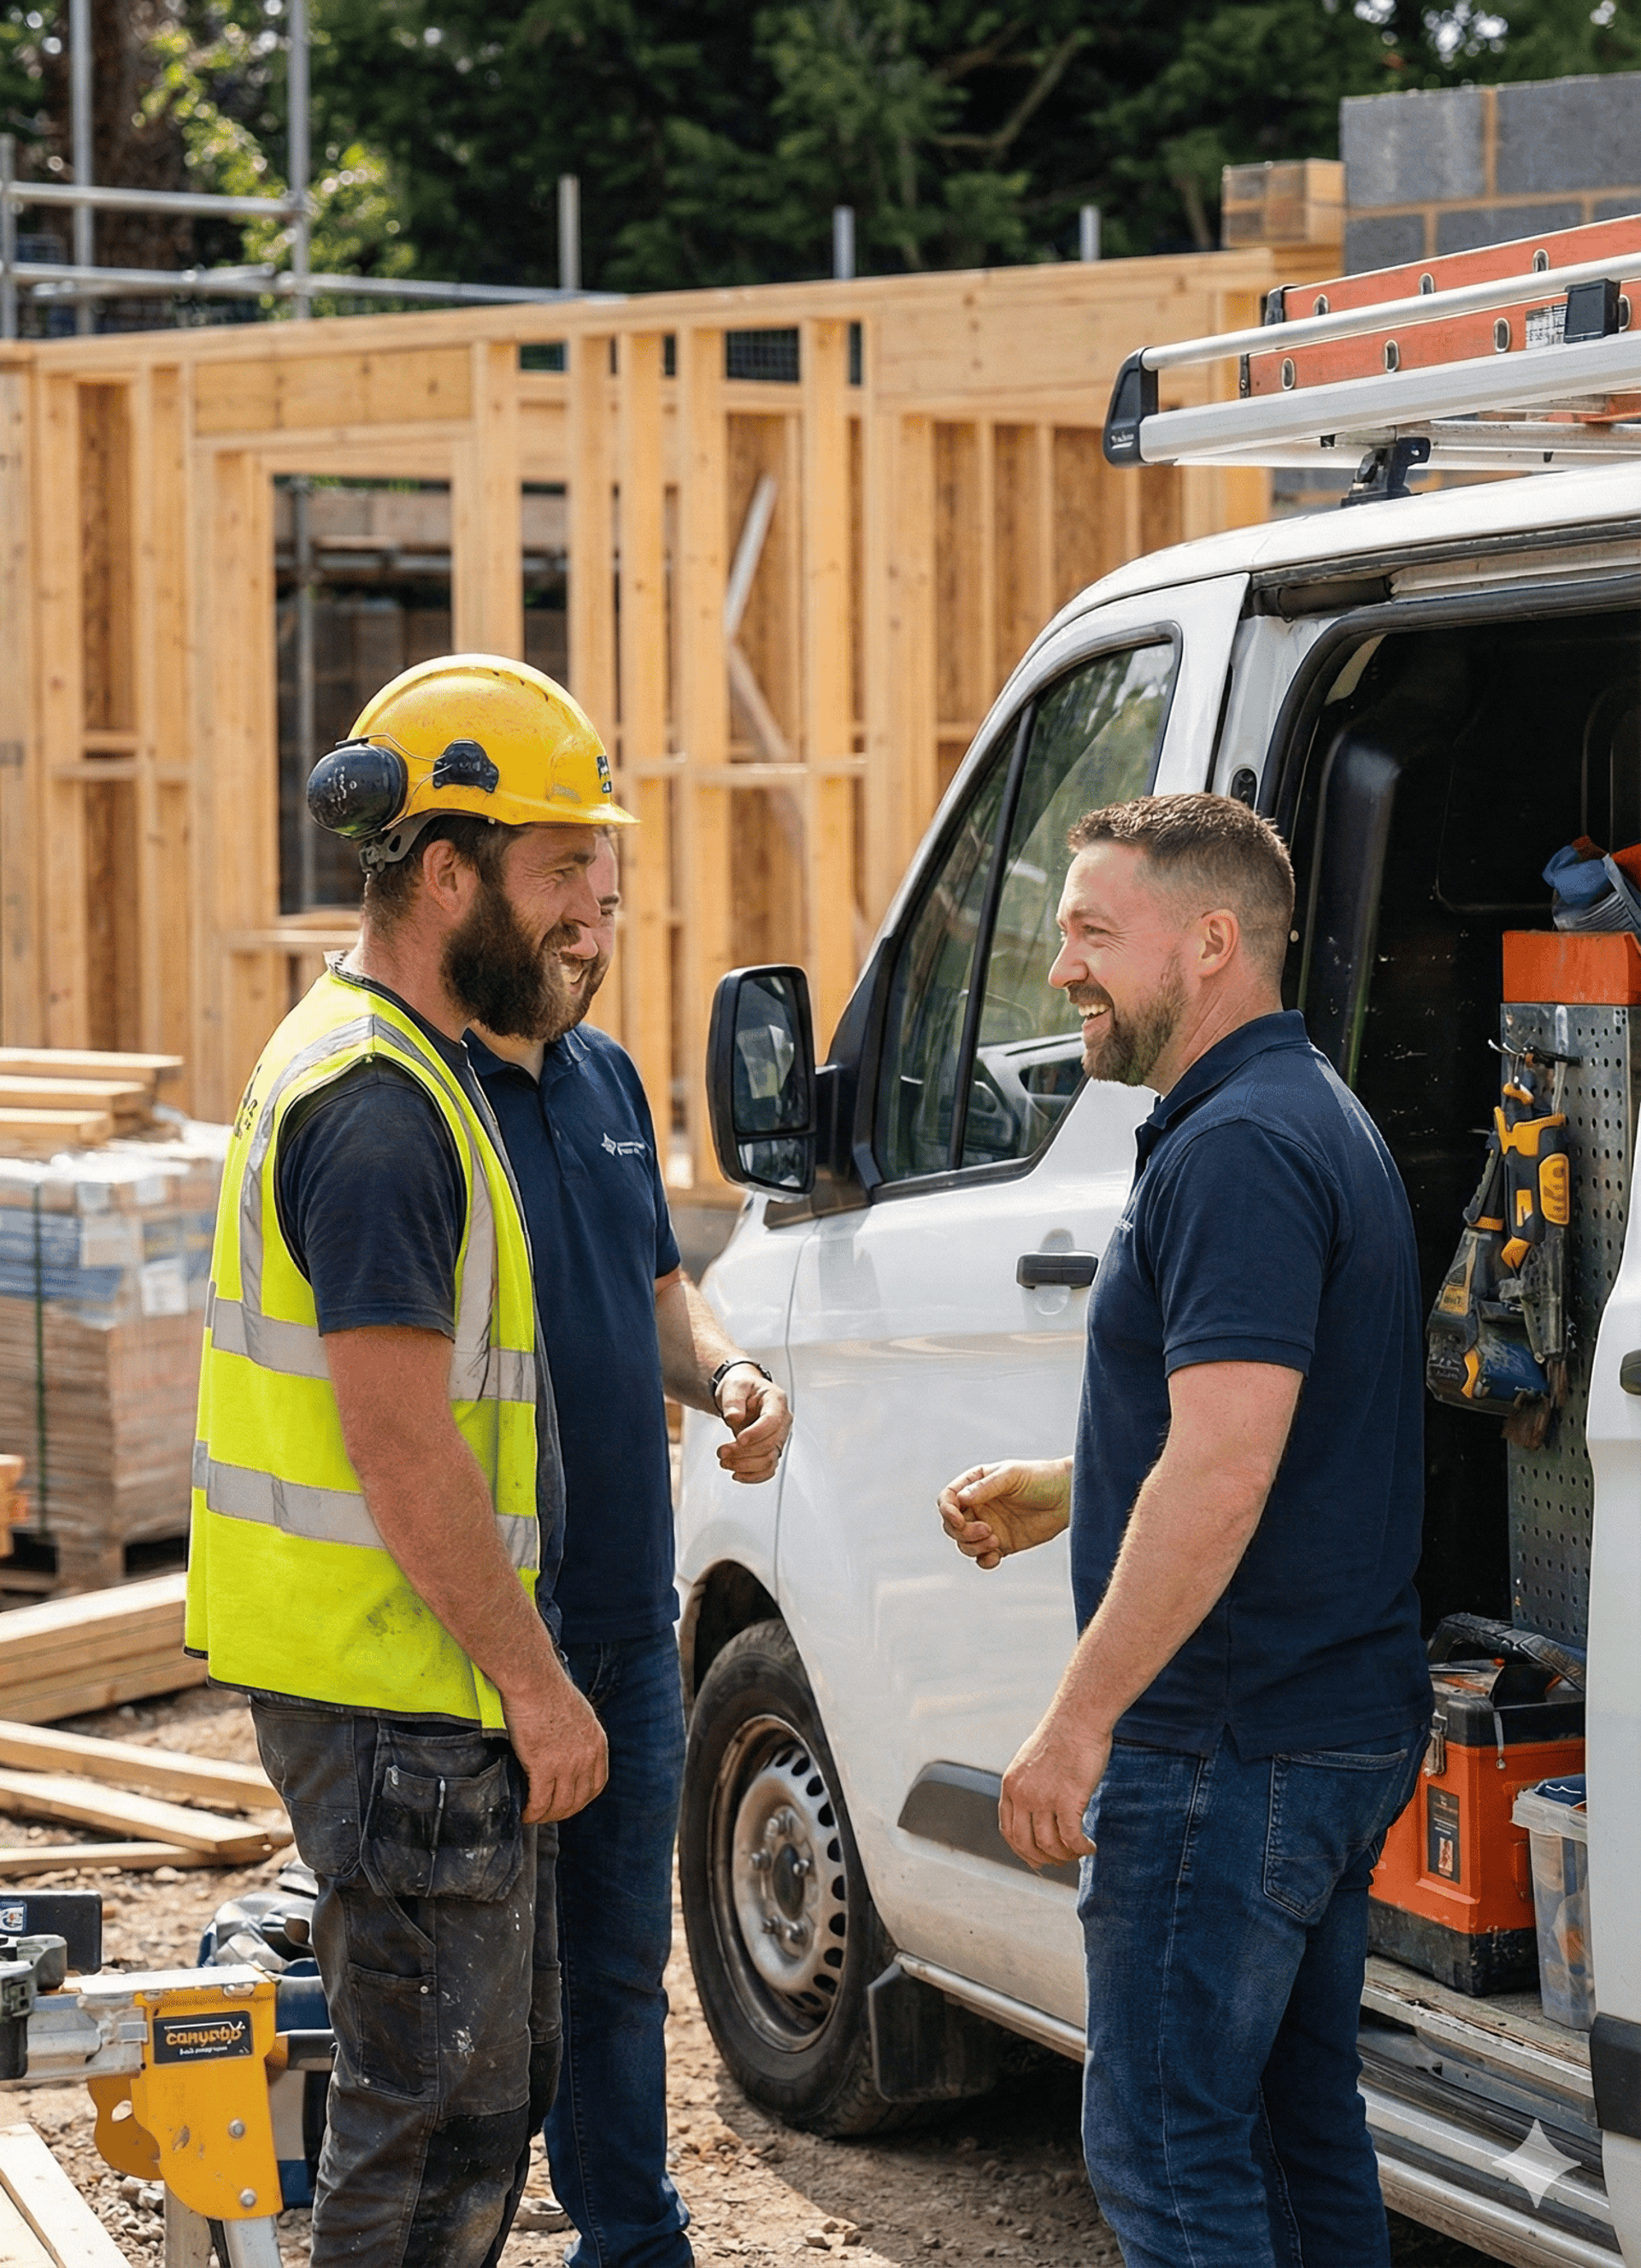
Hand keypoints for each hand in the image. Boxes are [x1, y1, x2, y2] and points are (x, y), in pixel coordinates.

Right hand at [503, 1665, 608, 1824]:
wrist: (535, 1683)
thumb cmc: (549, 1690)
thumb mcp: (579, 1713)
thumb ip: (578, 1735)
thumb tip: (565, 1746)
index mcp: (597, 1743)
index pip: (597, 1784)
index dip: (583, 1799)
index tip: (570, 1803)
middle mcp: (586, 1757)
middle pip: (578, 1799)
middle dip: (562, 1811)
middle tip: (547, 1814)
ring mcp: (567, 1764)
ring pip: (559, 1805)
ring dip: (546, 1816)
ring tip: (533, 1816)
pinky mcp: (543, 1767)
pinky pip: (539, 1801)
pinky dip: (531, 1813)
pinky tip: (524, 1814)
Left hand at [715, 1367, 791, 1484]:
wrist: (742, 1395)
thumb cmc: (742, 1388)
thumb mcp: (735, 1385)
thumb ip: (734, 1400)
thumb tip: (735, 1417)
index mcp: (776, 1401)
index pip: (773, 1421)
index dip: (757, 1433)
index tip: (738, 1439)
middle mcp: (782, 1421)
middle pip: (770, 1444)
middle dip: (743, 1452)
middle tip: (722, 1452)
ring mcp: (777, 1438)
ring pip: (769, 1460)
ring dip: (745, 1466)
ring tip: (724, 1461)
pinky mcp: (770, 1451)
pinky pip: (768, 1470)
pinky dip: (753, 1476)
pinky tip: (737, 1474)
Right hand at [938, 1459, 1071, 1568]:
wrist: (1067, 1497)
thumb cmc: (1040, 1478)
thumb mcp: (1011, 1476)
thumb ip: (985, 1487)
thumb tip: (960, 1499)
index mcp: (975, 1484)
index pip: (948, 1499)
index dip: (947, 1511)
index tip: (958, 1520)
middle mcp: (978, 1506)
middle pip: (951, 1525)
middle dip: (962, 1532)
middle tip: (986, 1530)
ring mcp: (989, 1526)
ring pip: (964, 1544)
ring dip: (973, 1547)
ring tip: (995, 1541)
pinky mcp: (1003, 1544)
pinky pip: (982, 1559)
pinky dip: (984, 1561)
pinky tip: (996, 1555)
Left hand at [999, 1711, 1108, 1869]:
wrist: (1078, 1718)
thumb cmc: (1061, 1737)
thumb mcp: (1032, 1761)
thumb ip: (1028, 1785)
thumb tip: (1034, 1810)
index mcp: (1010, 1785)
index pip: (1009, 1831)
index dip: (1022, 1851)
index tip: (1036, 1860)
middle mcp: (1022, 1794)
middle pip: (1025, 1843)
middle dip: (1043, 1859)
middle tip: (1061, 1861)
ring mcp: (1043, 1798)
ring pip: (1049, 1845)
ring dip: (1065, 1856)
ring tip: (1078, 1853)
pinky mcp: (1068, 1799)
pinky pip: (1072, 1838)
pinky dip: (1081, 1849)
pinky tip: (1090, 1848)